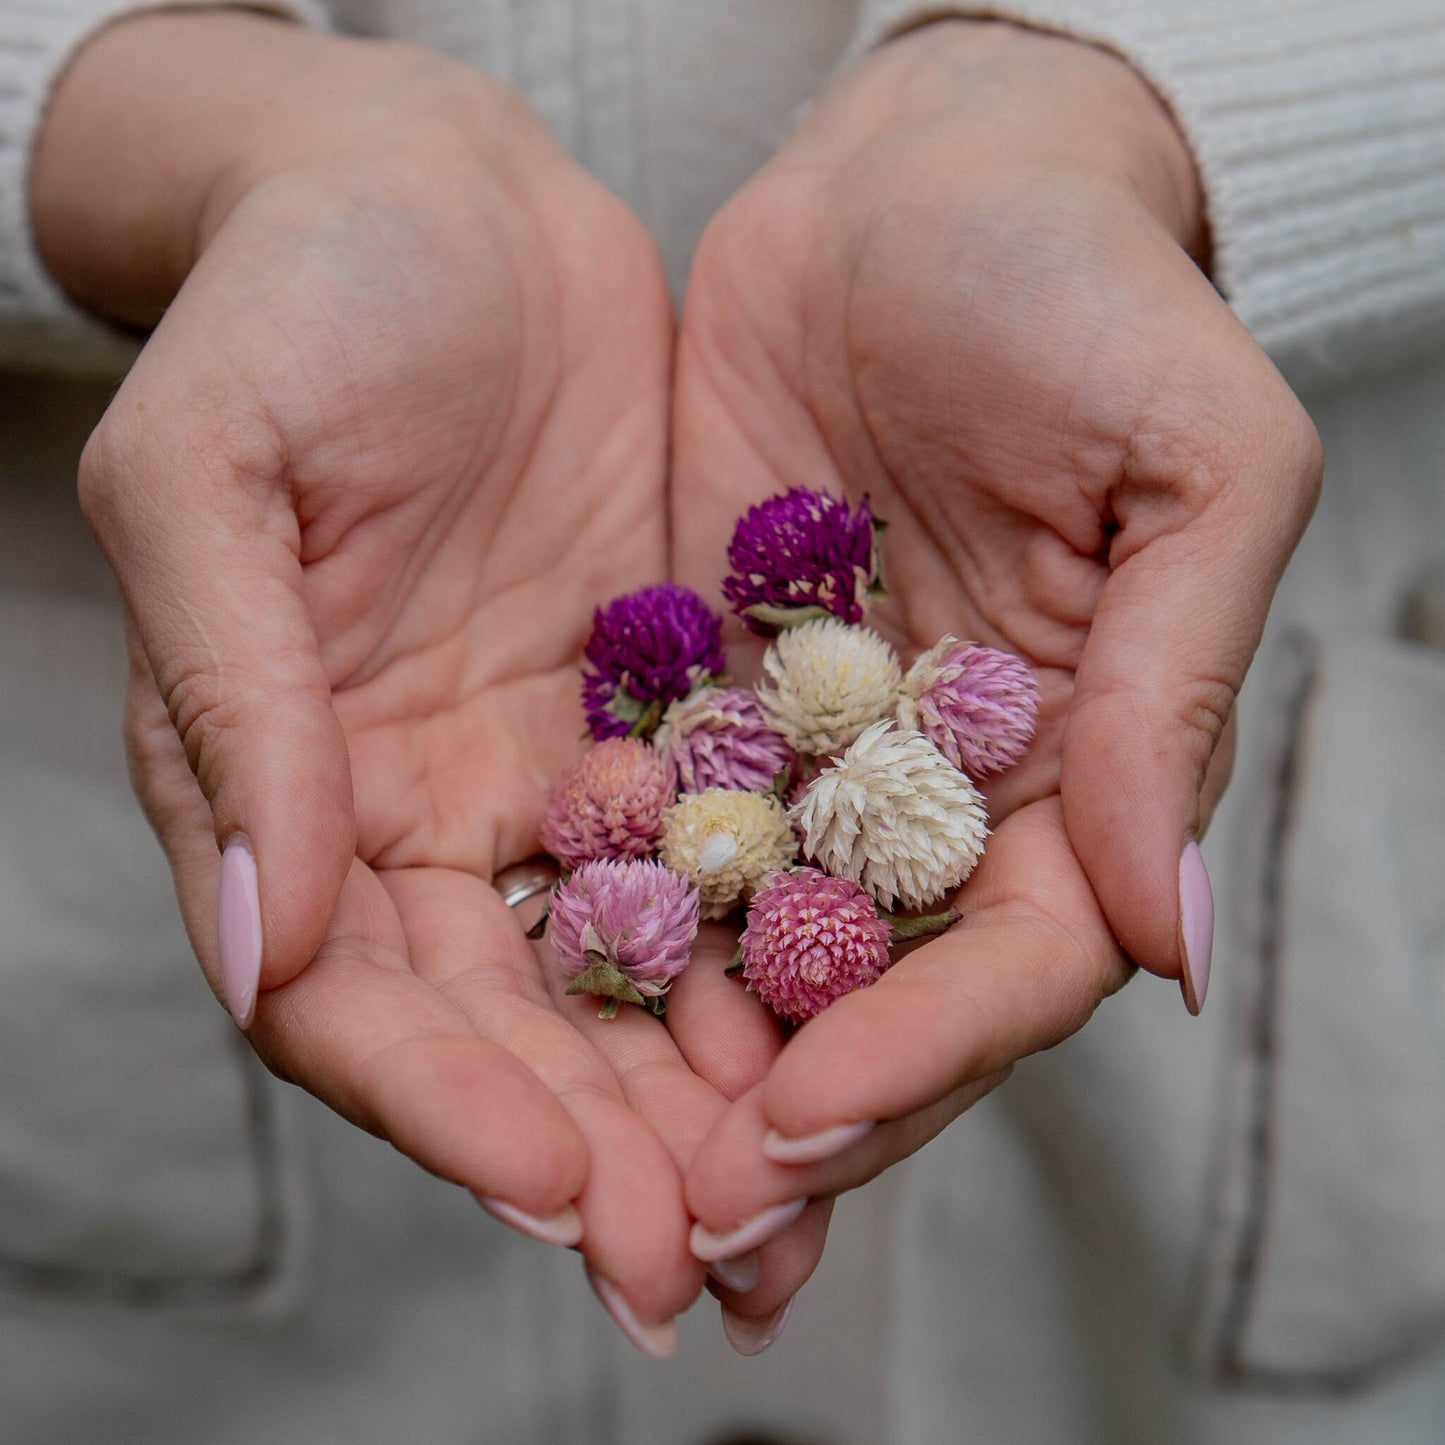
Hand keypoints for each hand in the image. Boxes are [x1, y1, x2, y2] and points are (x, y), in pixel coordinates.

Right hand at [37, 11, 800, 1345]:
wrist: (439, 198)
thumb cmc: (294, 308)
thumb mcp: (216, 478)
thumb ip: (236, 710)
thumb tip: (256, 946)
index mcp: (296, 792)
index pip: (359, 999)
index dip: (448, 1103)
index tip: (555, 1188)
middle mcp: (427, 813)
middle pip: (515, 1025)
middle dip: (604, 1150)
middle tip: (710, 1262)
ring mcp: (554, 768)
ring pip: (638, 971)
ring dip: (708, 1094)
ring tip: (797, 1210)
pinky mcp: (662, 707)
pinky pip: (734, 848)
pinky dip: (781, 946)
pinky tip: (854, 1024)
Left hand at [671, 19, 1321, 1292]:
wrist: (921, 190)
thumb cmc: (1085, 296)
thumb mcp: (1190, 463)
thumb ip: (1170, 689)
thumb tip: (1172, 936)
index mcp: (1074, 768)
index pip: (1008, 960)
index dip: (922, 1054)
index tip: (806, 1119)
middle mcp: (938, 793)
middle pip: (870, 995)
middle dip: (784, 1115)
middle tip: (676, 1228)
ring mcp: (813, 756)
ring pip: (746, 947)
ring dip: (677, 1070)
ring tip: (584, 1177)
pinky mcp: (700, 693)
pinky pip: (646, 827)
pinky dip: (598, 921)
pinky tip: (524, 1002)